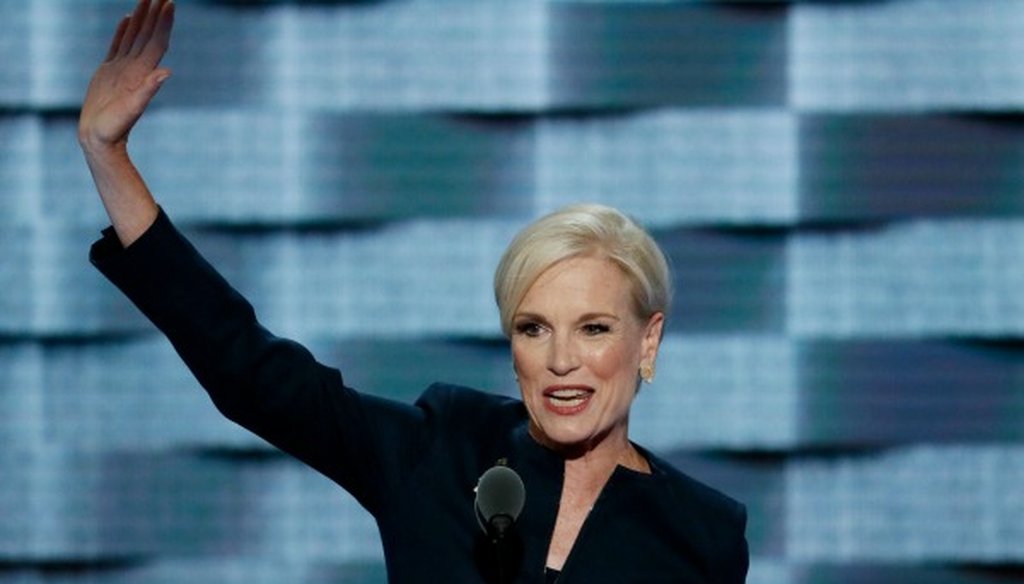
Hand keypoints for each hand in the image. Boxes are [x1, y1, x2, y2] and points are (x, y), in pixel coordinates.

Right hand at [79, 0, 174, 154]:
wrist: (100, 139)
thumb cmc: (115, 128)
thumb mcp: (132, 109)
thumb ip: (148, 91)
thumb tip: (166, 72)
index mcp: (142, 73)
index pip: (157, 41)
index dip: (164, 23)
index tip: (170, 3)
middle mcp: (136, 68)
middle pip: (148, 35)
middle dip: (155, 14)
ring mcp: (123, 68)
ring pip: (134, 36)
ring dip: (142, 18)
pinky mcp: (109, 72)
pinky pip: (118, 45)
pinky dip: (123, 31)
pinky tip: (127, 19)